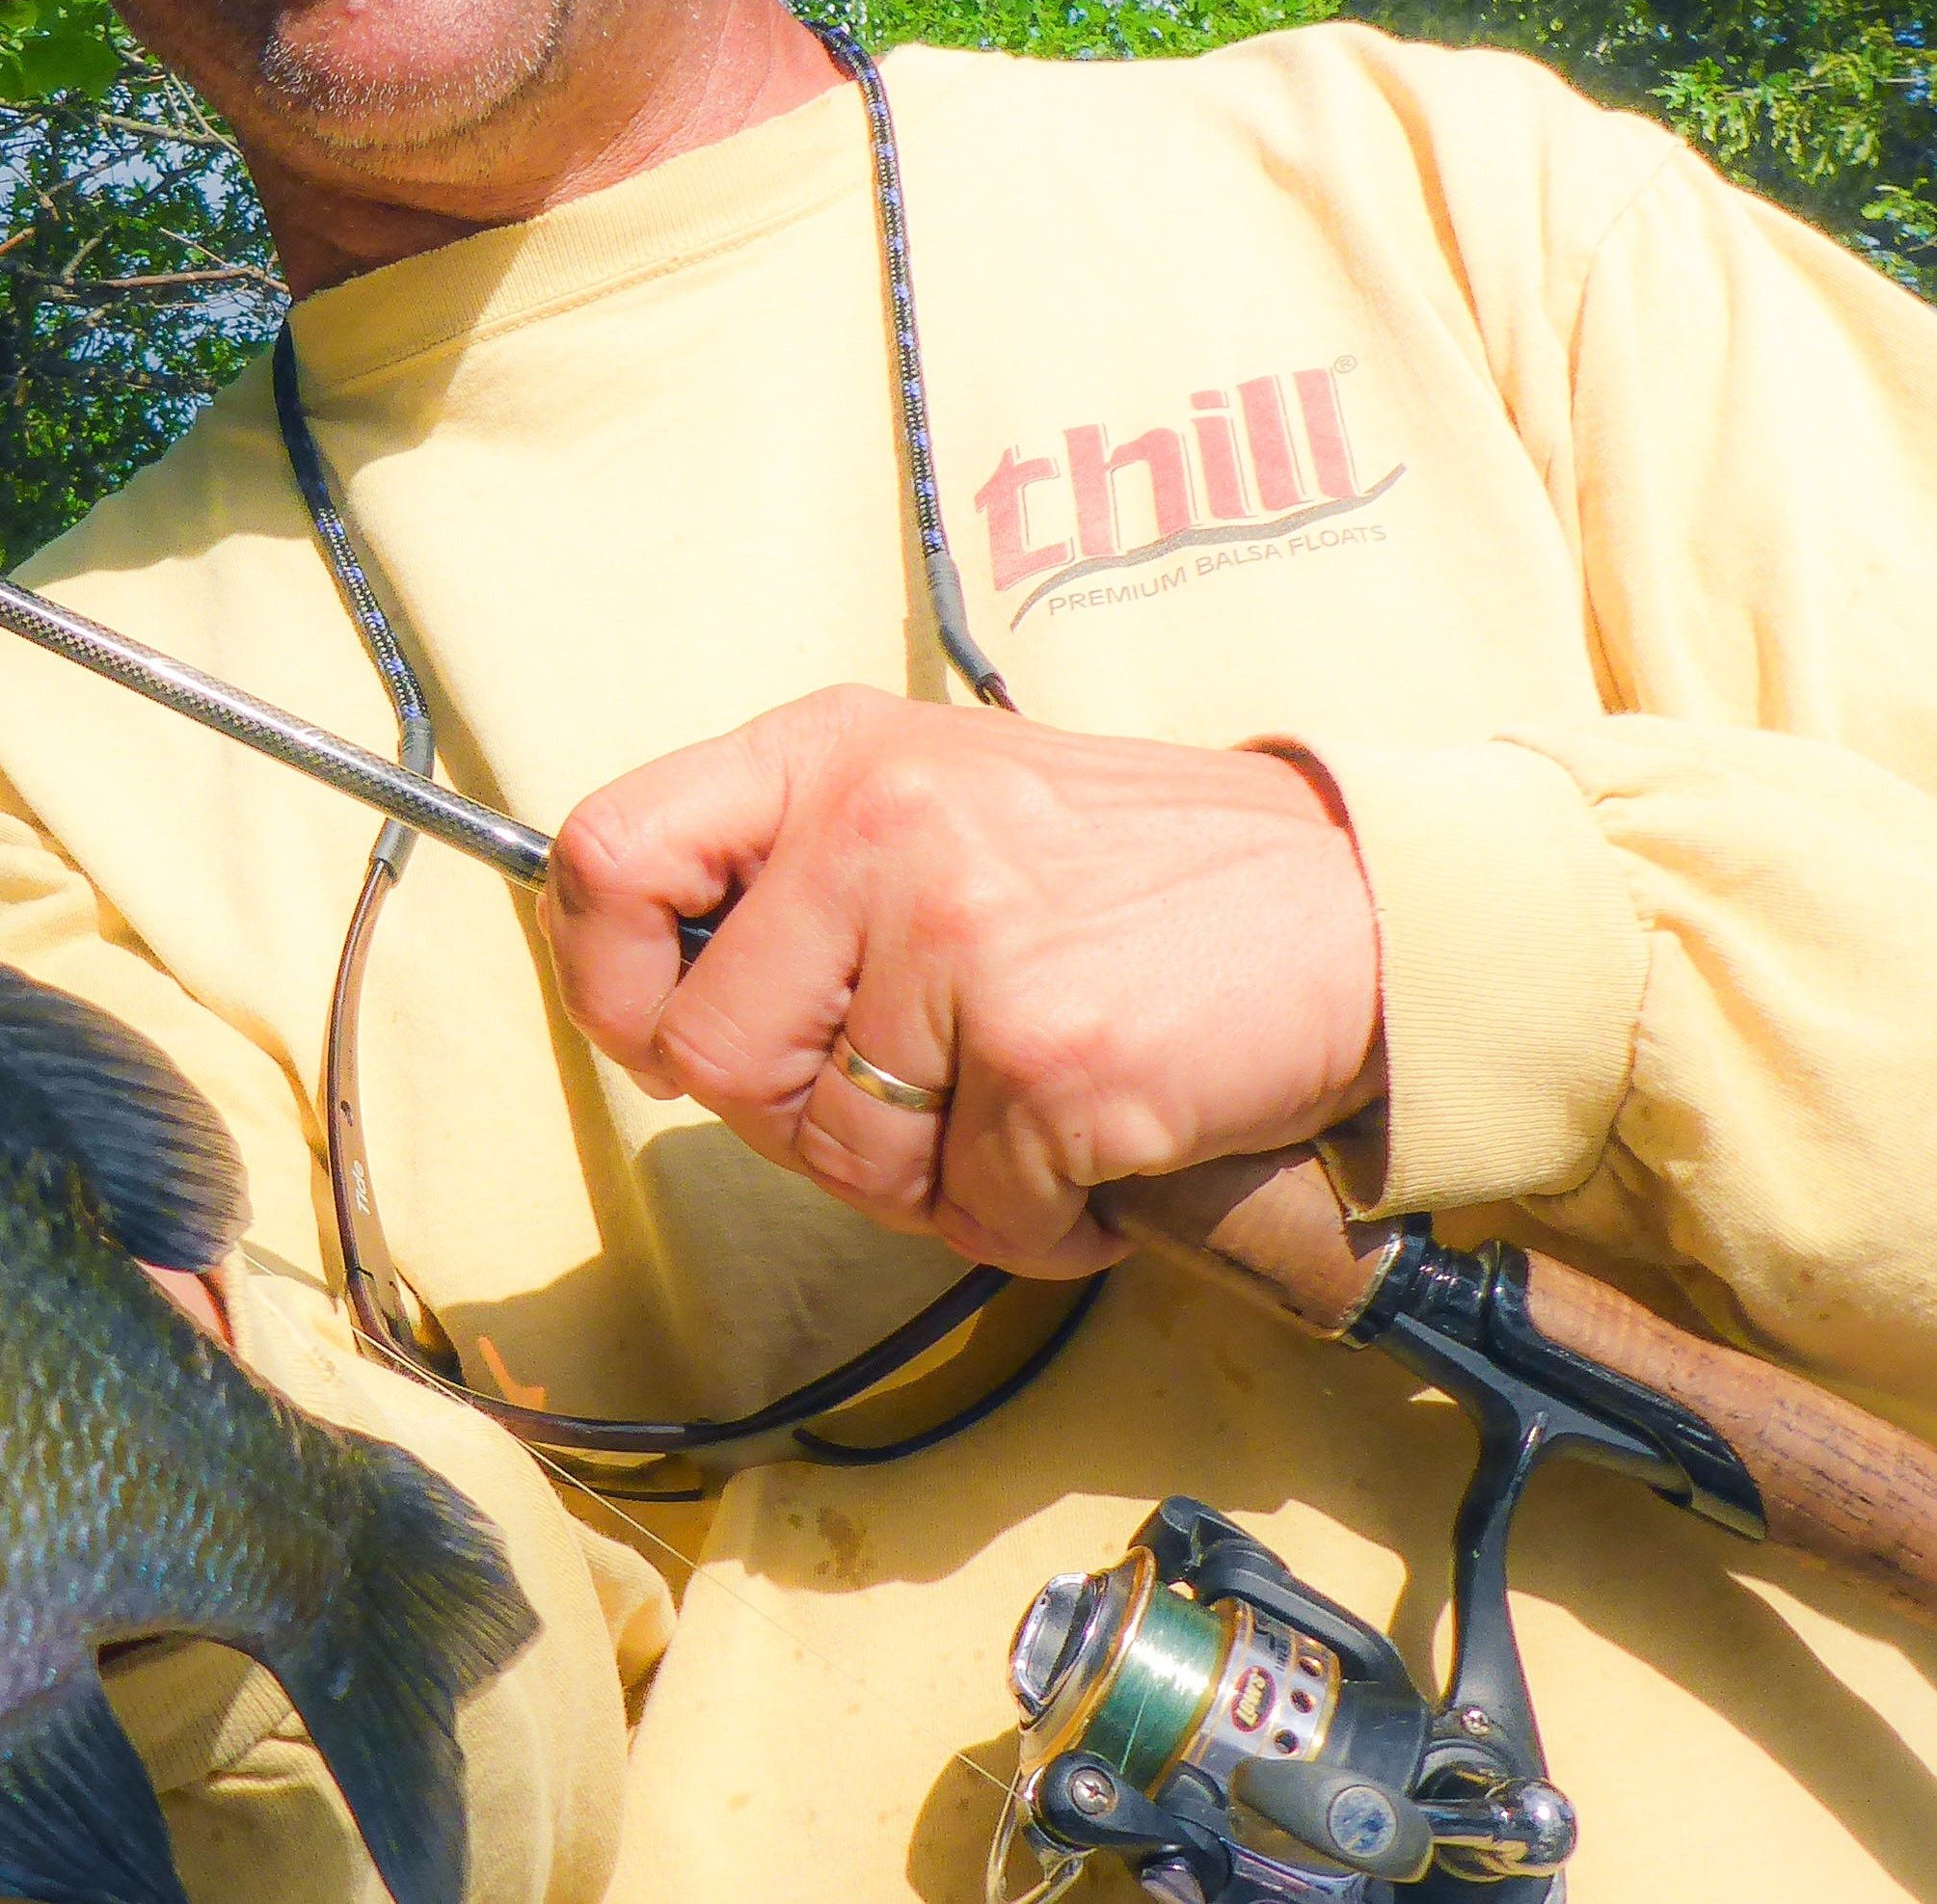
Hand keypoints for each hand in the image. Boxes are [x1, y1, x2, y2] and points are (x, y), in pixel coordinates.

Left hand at [539, 685, 1383, 1276]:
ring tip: (1030, 1102)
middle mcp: (880, 829)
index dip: (609, 974)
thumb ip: (795, 872)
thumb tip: (652, 1002)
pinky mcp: (1051, 1060)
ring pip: (839, 1155)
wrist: (1368, 906)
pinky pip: (971, 1216)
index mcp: (831, 754)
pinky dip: (1037, 1222)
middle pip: (715, 1053)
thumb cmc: (1135, 874)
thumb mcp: (939, 797)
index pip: (607, 855)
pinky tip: (1101, 1147)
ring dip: (932, 1179)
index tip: (667, 1026)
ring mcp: (964, 943)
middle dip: (806, 1116)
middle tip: (926, 1090)